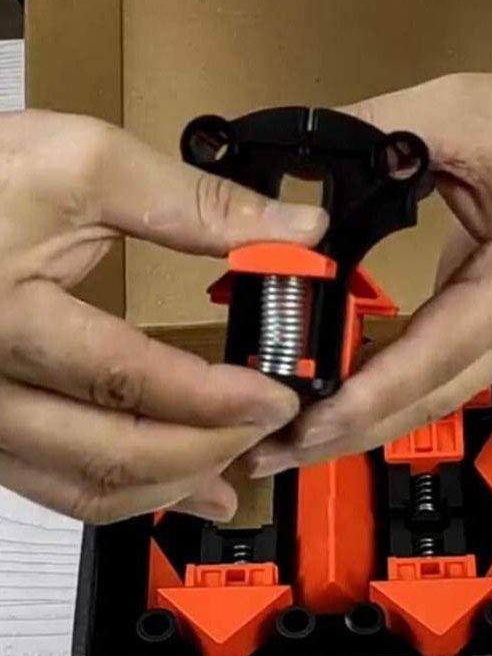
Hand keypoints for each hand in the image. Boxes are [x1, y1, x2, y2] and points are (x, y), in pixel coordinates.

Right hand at [0, 110, 326, 522]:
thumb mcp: (80, 165)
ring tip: (240, 465)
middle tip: (272, 428)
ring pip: (85, 490)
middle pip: (112, 454)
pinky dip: (128, 490)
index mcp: (3, 316)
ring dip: (175, 485)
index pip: (129, 380)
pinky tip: (181, 482)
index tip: (279, 395)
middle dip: (210, 450)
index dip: (218, 398)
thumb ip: (196, 203)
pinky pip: (57, 486)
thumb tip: (297, 230)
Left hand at [249, 70, 491, 472]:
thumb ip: (374, 136)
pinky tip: (336, 407)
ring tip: (287, 443)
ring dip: (361, 427)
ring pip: (431, 402)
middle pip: (431, 399)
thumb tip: (299, 177)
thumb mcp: (455, 111)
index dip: (372, 391)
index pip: (439, 351)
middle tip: (270, 451)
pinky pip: (434, 382)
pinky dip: (384, 401)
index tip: (311, 419)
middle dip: (350, 431)